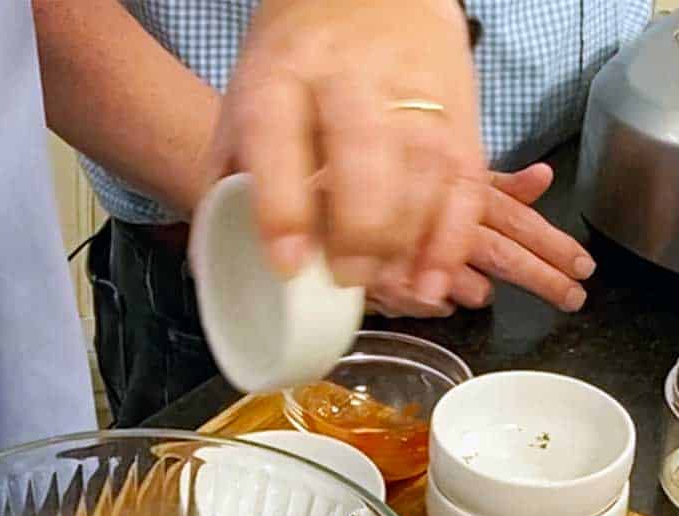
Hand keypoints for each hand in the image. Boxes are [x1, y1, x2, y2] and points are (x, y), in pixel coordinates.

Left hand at [207, 0, 486, 301]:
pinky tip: (433, 280)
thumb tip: (212, 270)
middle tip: (346, 279)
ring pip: (422, 168)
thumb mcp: (245, 103)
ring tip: (389, 284)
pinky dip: (452, 238)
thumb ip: (229, 179)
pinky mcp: (459, 112)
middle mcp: (352, 79)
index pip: (280, 138)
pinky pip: (465, 179)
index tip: (288, 264)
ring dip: (407, 239)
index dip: (285, 207)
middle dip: (359, 229)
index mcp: (283, 78)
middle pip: (365, 153)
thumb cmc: (294, 67)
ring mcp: (413, 92)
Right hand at [370, 165, 595, 316]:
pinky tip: (441, 297)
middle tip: (573, 298)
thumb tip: (544, 178)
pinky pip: (432, 304)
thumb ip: (497, 184)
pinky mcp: (390, 282)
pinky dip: (441, 303)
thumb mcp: (448, 176)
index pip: (521, 220)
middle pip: (506, 255)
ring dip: (481, 293)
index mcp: (465, 190)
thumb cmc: (391, 188)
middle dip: (544, 278)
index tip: (585, 266)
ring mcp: (418, 254)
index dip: (555, 244)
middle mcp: (447, 219)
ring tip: (483, 295)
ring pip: (470, 286)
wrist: (329, 203)